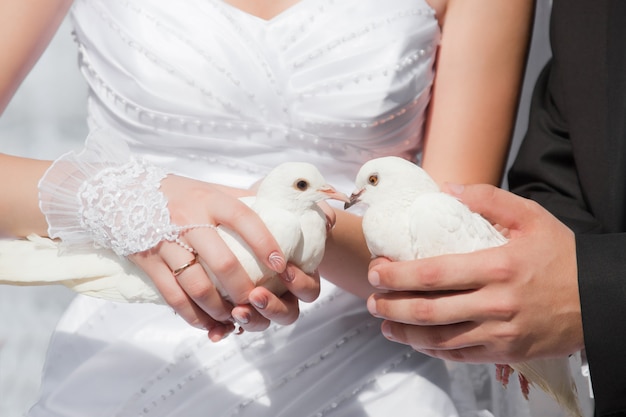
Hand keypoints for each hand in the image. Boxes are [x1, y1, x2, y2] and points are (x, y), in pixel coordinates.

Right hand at [130, 175, 286, 340]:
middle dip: (244, 288)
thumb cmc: (176, 193)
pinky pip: (173, 297)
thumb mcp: (209, 189)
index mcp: (209, 199)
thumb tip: (279, 210)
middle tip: (257, 301)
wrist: (121, 193)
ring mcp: (165, 242)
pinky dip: (194, 316)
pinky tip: (208, 323)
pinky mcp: (148, 262)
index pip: (244, 218)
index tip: (280, 265)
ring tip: (234, 317)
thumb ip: (241, 199)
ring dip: (220, 308)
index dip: (264, 242)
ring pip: (198, 286)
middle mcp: (188, 219)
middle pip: (223, 262)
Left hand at [230, 202, 331, 330]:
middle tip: (256, 295)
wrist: (240, 225)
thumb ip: (317, 214)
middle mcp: (282, 296)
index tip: (285, 270)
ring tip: (236, 311)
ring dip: (251, 320)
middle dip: (273, 308)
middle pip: (286, 314)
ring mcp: (259, 305)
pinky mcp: (234, 308)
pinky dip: (223, 331)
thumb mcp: (295, 214)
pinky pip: (231, 327)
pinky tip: (214, 332)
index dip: (300, 284)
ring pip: (261, 322)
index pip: (309, 291)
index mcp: (301, 279)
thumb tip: (328, 221)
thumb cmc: (276, 220)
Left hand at [366, 184, 584, 362]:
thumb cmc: (562, 256)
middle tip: (371, 299)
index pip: (433, 274)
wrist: (601, 299)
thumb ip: (487, 199)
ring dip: (405, 333)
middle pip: (429, 310)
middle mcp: (496, 303)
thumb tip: (445, 189)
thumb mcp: (530, 217)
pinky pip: (461, 355)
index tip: (376, 270)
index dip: (397, 275)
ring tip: (385, 323)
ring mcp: (501, 332)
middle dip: (392, 306)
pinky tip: (417, 341)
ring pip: (440, 339)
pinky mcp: (507, 352)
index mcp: (497, 266)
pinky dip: (433, 350)